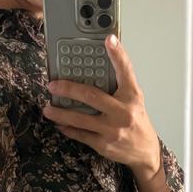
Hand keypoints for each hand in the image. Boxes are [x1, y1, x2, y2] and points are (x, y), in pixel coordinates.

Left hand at [42, 33, 161, 178]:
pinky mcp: (104, 145)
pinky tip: (59, 123)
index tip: (108, 39)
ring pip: (81, 119)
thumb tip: (98, 68)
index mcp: (132, 96)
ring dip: (61, 113)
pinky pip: (81, 135)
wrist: (144, 151)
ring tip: (47, 109)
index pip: (126, 71)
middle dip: (69, 90)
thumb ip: (120, 85)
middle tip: (53, 85)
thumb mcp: (134, 100)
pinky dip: (68, 129)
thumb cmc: (137, 122)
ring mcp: (112, 130)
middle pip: (92, 96)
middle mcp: (123, 112)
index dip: (117, 54)